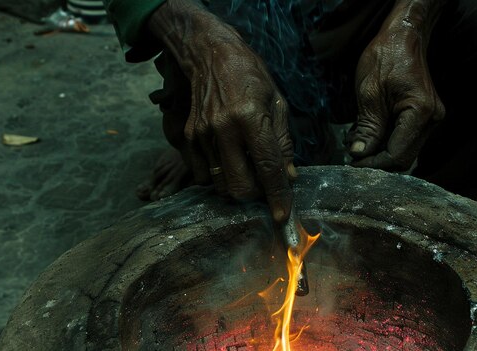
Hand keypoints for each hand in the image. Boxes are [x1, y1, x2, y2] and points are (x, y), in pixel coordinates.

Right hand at [149, 0, 294, 221]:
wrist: (210, 55)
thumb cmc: (251, 77)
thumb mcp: (277, 104)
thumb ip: (283, 143)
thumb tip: (288, 177)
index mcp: (251, 118)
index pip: (267, 167)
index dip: (277, 196)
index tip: (282, 218)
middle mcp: (224, 129)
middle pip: (239, 187)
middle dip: (255, 196)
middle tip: (264, 185)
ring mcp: (202, 134)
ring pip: (220, 185)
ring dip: (236, 185)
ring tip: (245, 167)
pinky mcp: (188, 137)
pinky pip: (203, 175)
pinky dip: (218, 176)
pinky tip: (227, 158)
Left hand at [348, 26, 444, 170]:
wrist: (403, 37)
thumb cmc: (386, 57)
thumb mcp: (370, 93)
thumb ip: (368, 127)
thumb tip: (359, 154)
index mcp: (420, 111)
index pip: (397, 153)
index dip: (373, 163)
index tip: (352, 163)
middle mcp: (431, 119)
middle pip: (403, 157)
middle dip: (376, 161)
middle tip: (351, 157)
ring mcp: (430, 119)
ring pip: (403, 150)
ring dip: (379, 152)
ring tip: (355, 143)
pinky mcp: (422, 117)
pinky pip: (404, 138)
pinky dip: (384, 141)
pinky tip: (366, 134)